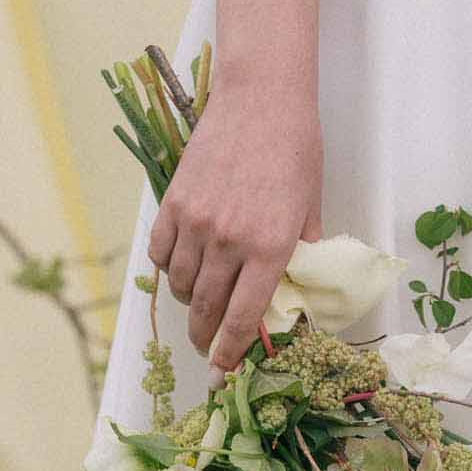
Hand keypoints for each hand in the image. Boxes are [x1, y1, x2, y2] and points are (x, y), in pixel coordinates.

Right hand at [146, 65, 323, 372]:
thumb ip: (299, 253)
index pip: (243, 319)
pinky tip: (182, 268)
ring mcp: (196, 223)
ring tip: (200, 302)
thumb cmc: (295, 151)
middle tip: (207, 346)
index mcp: (269, 249)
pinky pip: (161, 253)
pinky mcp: (173, 203)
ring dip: (189, 302)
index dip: (230, 352)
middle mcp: (229, 242)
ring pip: (181, 285)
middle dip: (205, 337)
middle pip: (207, 310)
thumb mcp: (310, 208)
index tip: (222, 371)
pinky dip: (169, 268)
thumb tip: (291, 291)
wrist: (262, 99)